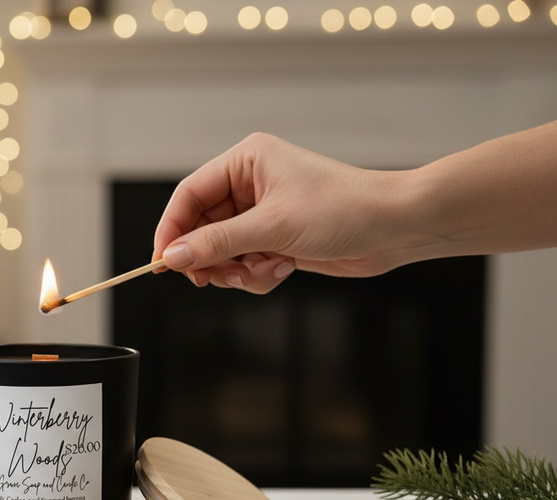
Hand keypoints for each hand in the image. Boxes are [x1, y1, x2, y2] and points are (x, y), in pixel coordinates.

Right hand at [152, 133, 414, 293]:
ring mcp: (262, 213)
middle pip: (201, 228)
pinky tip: (282, 270)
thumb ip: (217, 243)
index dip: (172, 230)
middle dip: (209, 257)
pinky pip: (244, 263)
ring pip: (221, 251)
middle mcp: (250, 184)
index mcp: (246, 162)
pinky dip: (256, 274)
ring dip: (237, 270)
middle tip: (212, 278)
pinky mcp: (275, 238)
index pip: (189, 195)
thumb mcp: (273, 227)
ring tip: (264, 271)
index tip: (163, 261)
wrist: (395, 228)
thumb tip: (173, 256)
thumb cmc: (344, 209)